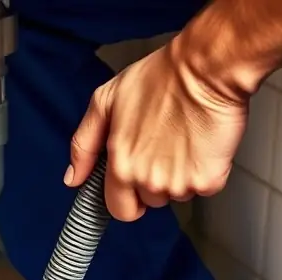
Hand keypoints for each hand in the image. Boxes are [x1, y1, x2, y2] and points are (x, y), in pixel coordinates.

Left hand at [66, 42, 250, 221]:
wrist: (206, 68)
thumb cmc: (160, 78)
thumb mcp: (105, 102)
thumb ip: (84, 144)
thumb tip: (72, 178)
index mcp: (121, 164)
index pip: (119, 209)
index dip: (126, 198)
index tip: (133, 185)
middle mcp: (148, 179)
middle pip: (151, 201)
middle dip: (154, 183)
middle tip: (162, 148)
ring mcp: (179, 183)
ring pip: (177, 194)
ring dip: (180, 175)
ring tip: (183, 140)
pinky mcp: (208, 180)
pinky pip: (205, 187)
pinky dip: (206, 170)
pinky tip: (201, 144)